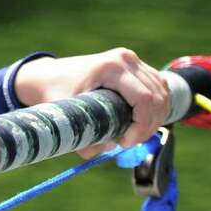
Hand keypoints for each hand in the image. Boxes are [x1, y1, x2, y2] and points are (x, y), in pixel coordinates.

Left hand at [14, 48, 169, 156]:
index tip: (125, 143)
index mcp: (111, 67)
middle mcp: (126, 59)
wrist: (48, 76)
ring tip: (132, 134)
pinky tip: (141, 123)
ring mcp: (132, 60)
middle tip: (128, 142)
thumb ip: (84, 141)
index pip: (144, 98)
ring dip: (154, 119)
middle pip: (157, 98)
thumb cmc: (55, 93)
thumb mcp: (66, 116)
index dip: (142, 126)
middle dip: (148, 126)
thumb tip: (106, 150)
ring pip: (162, 94)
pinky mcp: (135, 66)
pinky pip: (159, 89)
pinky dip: (156, 108)